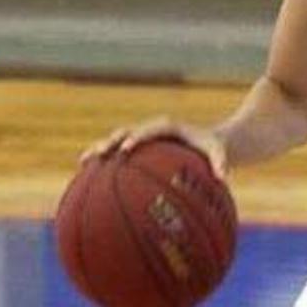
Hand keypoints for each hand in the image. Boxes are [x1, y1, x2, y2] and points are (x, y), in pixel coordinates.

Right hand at [81, 117, 228, 179]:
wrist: (210, 141)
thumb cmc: (214, 148)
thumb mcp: (220, 153)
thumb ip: (220, 163)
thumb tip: (223, 178)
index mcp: (168, 127)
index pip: (150, 130)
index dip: (137, 138)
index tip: (126, 149)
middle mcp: (152, 129)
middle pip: (126, 132)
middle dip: (111, 142)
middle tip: (98, 154)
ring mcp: (143, 138)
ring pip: (116, 141)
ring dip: (101, 150)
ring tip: (82, 163)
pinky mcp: (140, 147)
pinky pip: (120, 154)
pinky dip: (106, 164)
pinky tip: (91, 179)